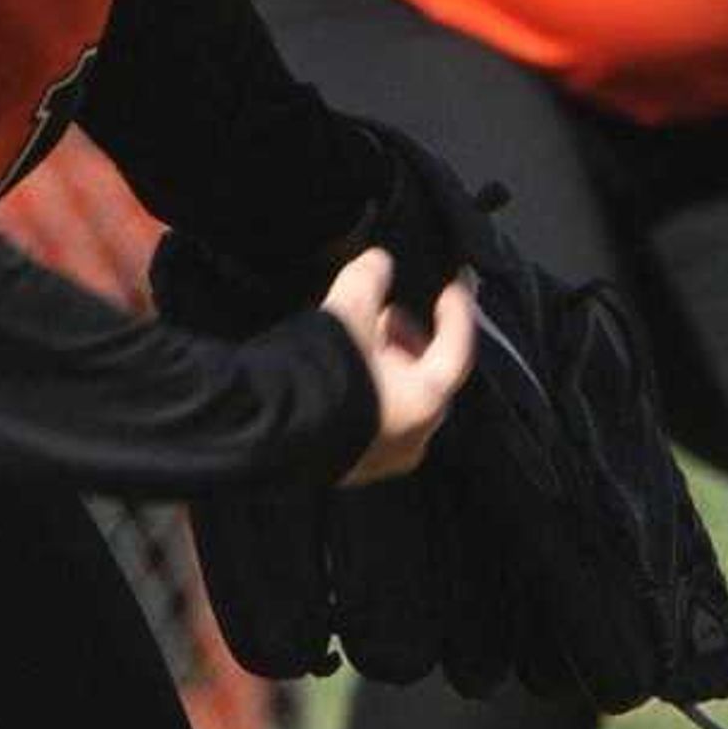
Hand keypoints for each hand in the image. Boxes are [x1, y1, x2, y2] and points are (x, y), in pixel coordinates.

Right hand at [321, 245, 474, 486]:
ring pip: (400, 402)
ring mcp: (383, 456)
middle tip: (389, 316)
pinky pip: (373, 420)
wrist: (271, 430)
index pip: (456, 348)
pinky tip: (343, 373)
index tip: (452, 287)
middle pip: (428, 378)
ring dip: (387, 369)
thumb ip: (369, 279)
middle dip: (410, 342)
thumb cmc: (324, 372)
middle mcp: (413, 436)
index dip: (456, 312)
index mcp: (426, 400)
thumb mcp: (348, 310)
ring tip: (360, 341)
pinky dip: (368, 393)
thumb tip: (377, 262)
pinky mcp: (353, 466)